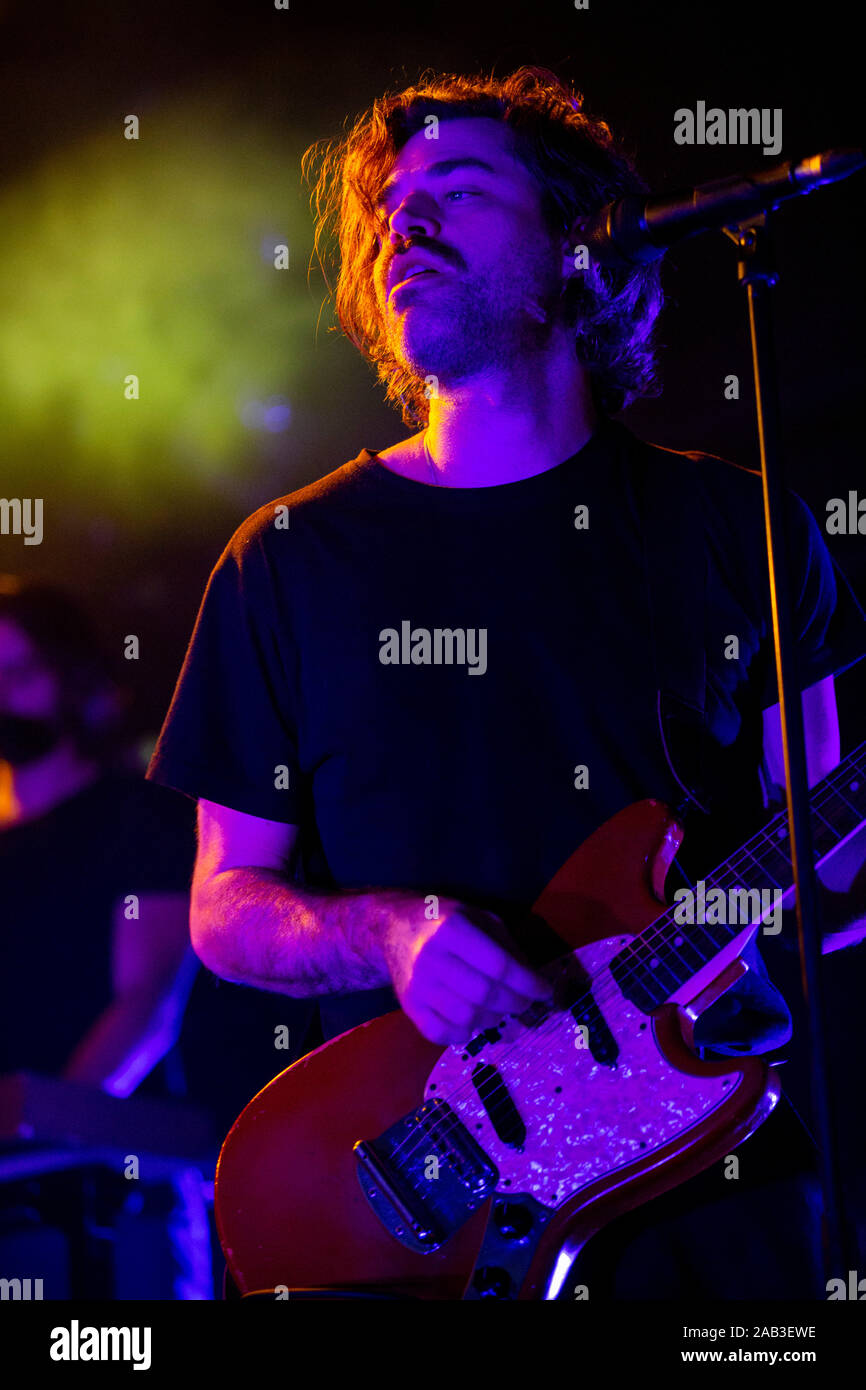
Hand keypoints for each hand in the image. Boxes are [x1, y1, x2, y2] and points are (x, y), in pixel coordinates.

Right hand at [380, 893, 552, 1045]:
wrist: (392, 929)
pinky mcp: (408, 1006)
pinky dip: (464, 1033)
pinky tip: (472, 1020)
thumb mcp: (477, 917)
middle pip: (485, 994)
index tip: (545, 991)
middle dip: (515, 1003)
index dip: (528, 983)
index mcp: (452, 929)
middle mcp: (431, 958)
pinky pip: (441, 1034)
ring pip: (467, 1017)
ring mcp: (417, 985)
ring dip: (493, 1018)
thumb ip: (506, 945)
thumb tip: (532, 979)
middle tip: (525, 1002)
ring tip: (499, 1009)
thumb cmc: (442, 921)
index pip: (499, 965)